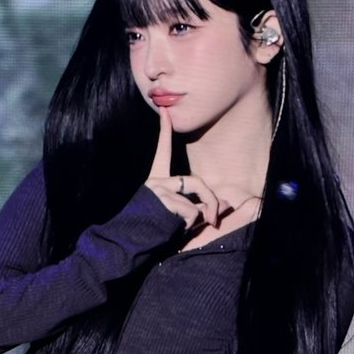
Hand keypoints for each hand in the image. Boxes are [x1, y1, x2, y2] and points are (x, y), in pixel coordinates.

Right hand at [145, 108, 228, 229]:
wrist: (126, 243)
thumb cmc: (151, 232)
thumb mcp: (178, 216)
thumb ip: (200, 207)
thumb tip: (227, 202)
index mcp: (155, 181)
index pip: (163, 152)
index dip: (164, 131)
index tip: (164, 110)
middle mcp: (156, 181)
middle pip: (195, 181)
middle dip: (211, 201)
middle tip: (214, 220)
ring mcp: (158, 189)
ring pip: (194, 201)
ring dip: (195, 219)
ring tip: (179, 230)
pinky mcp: (162, 200)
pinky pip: (189, 213)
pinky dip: (187, 226)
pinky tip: (169, 231)